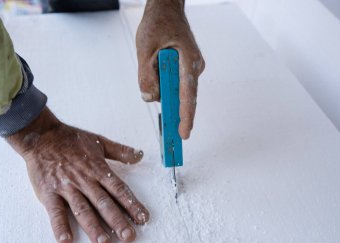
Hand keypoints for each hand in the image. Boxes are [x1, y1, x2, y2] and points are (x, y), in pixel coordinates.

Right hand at [6, 107, 149, 242]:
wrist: (41, 135)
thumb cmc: (70, 139)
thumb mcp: (99, 141)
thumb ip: (120, 151)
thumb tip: (140, 155)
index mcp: (98, 169)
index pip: (119, 189)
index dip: (132, 204)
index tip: (143, 218)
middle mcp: (85, 180)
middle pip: (104, 203)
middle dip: (117, 221)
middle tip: (129, 236)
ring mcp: (67, 187)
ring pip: (83, 209)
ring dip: (93, 227)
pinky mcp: (49, 193)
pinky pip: (55, 211)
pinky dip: (60, 225)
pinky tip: (66, 239)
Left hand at [136, 0, 204, 138]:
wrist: (166, 9)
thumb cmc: (158, 24)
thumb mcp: (144, 49)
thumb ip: (146, 75)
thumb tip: (148, 97)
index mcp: (189, 60)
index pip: (188, 94)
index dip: (186, 116)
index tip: (183, 133)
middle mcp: (194, 67)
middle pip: (183, 96)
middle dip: (170, 105)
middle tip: (165, 125)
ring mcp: (192, 69)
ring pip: (176, 91)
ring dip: (161, 87)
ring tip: (152, 62)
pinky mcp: (186, 71)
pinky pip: (174, 84)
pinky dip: (163, 83)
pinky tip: (155, 66)